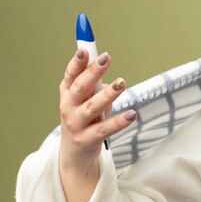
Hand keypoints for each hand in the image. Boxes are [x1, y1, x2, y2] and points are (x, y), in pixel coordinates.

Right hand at [58, 49, 135, 201]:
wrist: (74, 152)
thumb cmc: (84, 117)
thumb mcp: (85, 97)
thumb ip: (92, 80)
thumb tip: (101, 58)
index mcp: (67, 93)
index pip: (70, 75)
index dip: (77, 62)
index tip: (85, 49)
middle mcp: (68, 107)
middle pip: (80, 87)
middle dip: (93, 72)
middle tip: (106, 58)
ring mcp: (76, 124)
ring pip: (92, 107)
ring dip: (107, 94)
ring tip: (122, 82)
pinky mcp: (87, 140)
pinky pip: (104, 130)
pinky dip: (118, 122)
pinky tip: (132, 114)